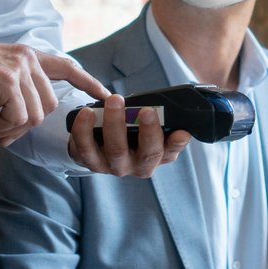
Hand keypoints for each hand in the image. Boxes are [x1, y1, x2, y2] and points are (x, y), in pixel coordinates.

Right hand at [0, 37, 108, 144]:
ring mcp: (19, 69)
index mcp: (26, 55)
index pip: (67, 66)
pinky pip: (18, 119)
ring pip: (35, 115)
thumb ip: (13, 91)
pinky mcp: (7, 82)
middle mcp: (27, 58)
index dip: (87, 82)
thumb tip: (21, 125)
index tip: (105, 94)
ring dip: (10, 129)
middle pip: (49, 105)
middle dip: (25, 125)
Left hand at [64, 96, 192, 178]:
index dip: (175, 144)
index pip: (167, 153)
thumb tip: (184, 131)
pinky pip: (84, 148)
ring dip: (114, 125)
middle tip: (145, 110)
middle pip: (145, 154)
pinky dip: (83, 130)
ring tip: (113, 102)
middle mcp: (133, 167)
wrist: (102, 144)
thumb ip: (167, 130)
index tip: (180, 131)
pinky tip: (86, 113)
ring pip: (114, 150)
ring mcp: (109, 166)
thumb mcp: (152, 133)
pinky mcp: (88, 161)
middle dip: (146, 131)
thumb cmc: (133, 135)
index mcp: (153, 159)